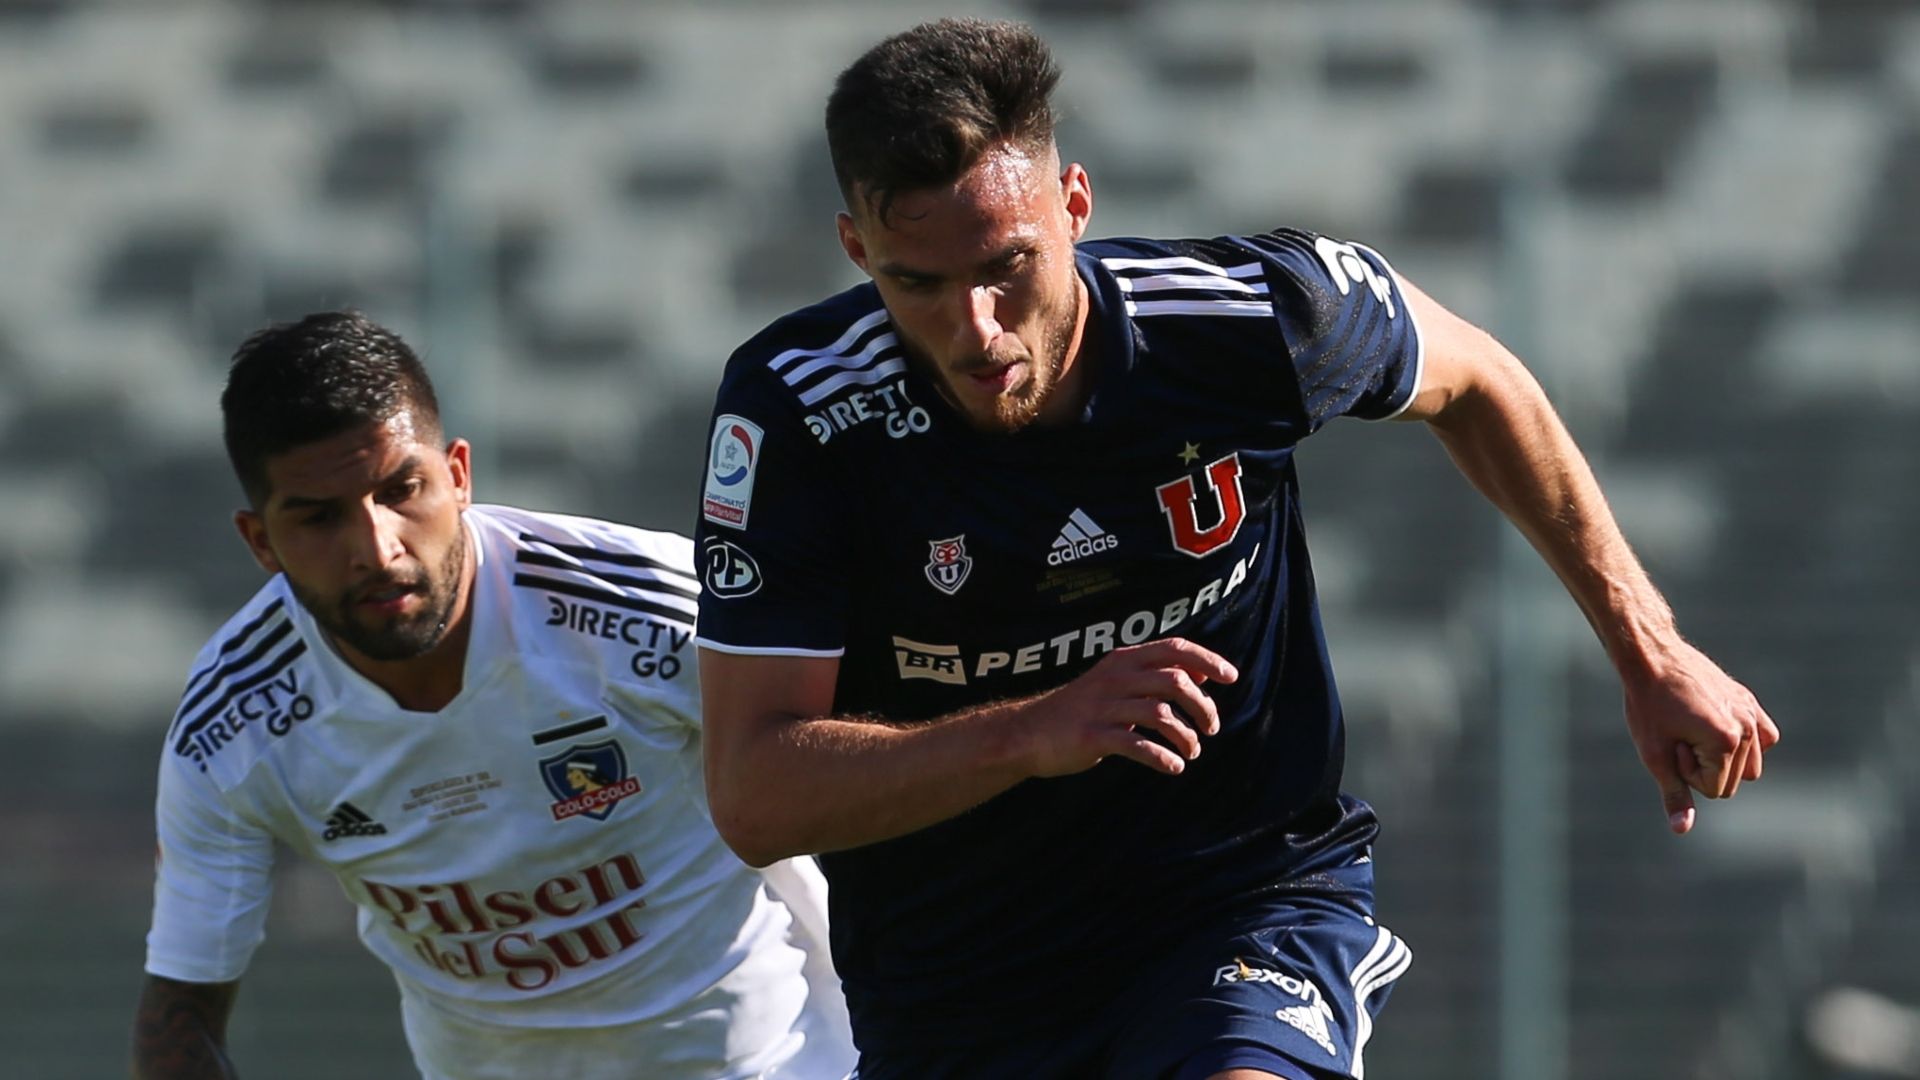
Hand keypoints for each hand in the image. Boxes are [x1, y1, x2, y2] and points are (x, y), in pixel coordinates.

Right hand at [1015, 638, 1237, 777]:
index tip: (1231, 678)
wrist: (1028, 733)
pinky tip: (1173, 767)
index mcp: (1123, 660)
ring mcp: (1103, 707)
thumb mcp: (1116, 681)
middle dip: (1203, 706)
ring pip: (1161, 714)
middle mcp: (1115, 678)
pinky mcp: (1093, 737)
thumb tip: (1200, 674)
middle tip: (1211, 728)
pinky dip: (1162, 758)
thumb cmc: (1081, 708)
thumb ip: (1155, 675)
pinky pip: (1138, 746)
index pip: (1174, 649)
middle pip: (1174, 682)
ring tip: (1192, 751)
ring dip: (1186, 736)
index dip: (1207, 661)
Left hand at [1622, 639, 1779, 834]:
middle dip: (1704, 768)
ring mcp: (1753, 714)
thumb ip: (1675, 794)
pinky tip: (1716, 726)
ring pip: (1750, 767)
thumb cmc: (1647, 706)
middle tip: (1679, 734)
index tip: (1671, 744)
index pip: (1716, 791)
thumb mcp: (1654, 755)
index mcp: (1728, 742)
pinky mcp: (1750, 703)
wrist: (1652, 658)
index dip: (1686, 774)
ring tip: (1692, 728)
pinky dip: (1744, 743)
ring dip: (1721, 758)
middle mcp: (1749, 729)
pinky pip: (1763, 740)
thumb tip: (1682, 830)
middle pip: (1734, 783)